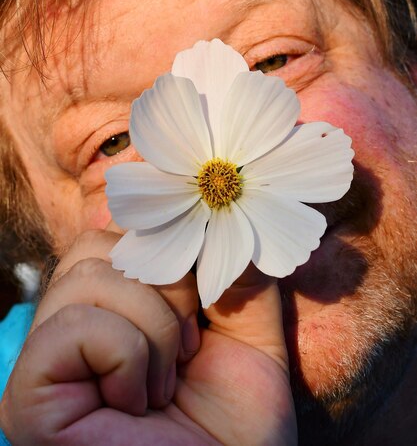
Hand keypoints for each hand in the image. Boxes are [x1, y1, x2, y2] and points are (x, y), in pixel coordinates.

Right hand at [0, 229, 296, 444]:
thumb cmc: (235, 431)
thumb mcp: (250, 337)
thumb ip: (239, 275)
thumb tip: (226, 213)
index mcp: (114, 309)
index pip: (117, 235)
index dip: (166, 248)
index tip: (202, 294)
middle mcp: (71, 327)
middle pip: (96, 246)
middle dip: (165, 290)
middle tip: (187, 348)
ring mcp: (46, 361)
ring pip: (86, 278)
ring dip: (150, 331)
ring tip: (165, 385)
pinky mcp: (28, 394)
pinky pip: (71, 327)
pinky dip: (124, 356)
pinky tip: (136, 405)